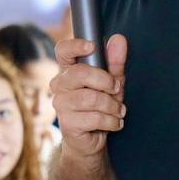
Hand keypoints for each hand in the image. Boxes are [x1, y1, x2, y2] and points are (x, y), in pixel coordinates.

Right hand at [50, 35, 128, 157]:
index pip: (63, 50)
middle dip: (105, 81)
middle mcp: (59, 85)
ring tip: (118, 111)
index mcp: (69, 70)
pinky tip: (114, 123)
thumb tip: (119, 39)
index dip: (75, 45)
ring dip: (112, 106)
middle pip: (80, 73)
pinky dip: (111, 121)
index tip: (92, 46)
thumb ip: (115, 62)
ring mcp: (61, 104)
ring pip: (91, 98)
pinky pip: (94, 117)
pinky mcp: (67, 123)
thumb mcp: (112, 83)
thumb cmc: (101, 106)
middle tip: (117, 90)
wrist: (92, 140)